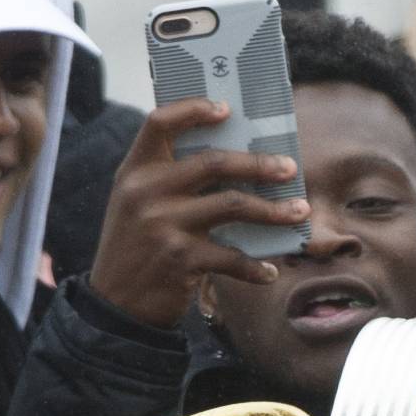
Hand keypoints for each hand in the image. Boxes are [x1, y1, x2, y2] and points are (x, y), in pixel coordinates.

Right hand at [87, 99, 308, 328]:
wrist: (115, 306)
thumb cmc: (134, 249)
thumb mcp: (136, 206)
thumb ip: (167, 181)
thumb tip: (233, 164)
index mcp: (135, 171)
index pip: (160, 122)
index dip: (194, 109)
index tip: (227, 109)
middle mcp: (147, 192)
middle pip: (214, 162)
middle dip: (259, 164)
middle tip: (289, 168)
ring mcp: (164, 225)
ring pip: (233, 204)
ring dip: (273, 210)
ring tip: (299, 212)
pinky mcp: (182, 259)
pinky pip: (232, 257)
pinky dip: (255, 267)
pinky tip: (270, 271)